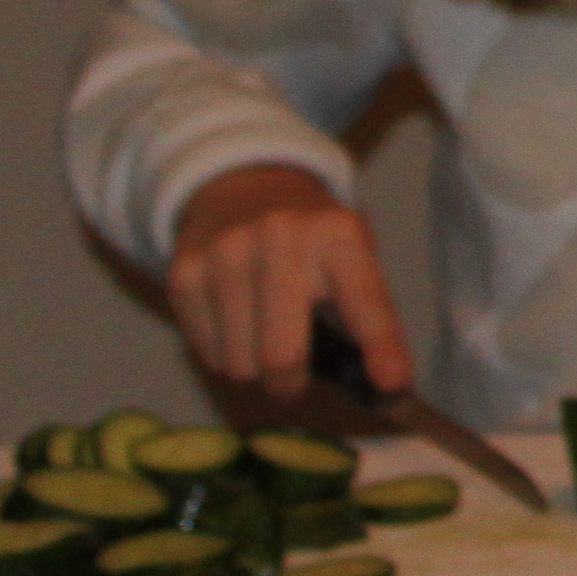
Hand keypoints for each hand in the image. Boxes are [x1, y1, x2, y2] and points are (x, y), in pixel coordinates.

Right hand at [166, 163, 411, 395]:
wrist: (241, 190)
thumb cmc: (310, 239)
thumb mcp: (351, 256)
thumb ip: (366, 314)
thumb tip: (386, 385)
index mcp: (339, 234)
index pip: (366, 302)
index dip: (383, 348)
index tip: (393, 384)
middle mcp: (281, 236)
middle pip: (282, 354)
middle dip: (291, 385)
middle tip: (293, 384)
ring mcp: (225, 253)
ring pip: (240, 363)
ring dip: (254, 372)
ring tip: (263, 344)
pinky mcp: (183, 273)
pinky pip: (206, 353)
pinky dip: (224, 356)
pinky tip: (235, 326)